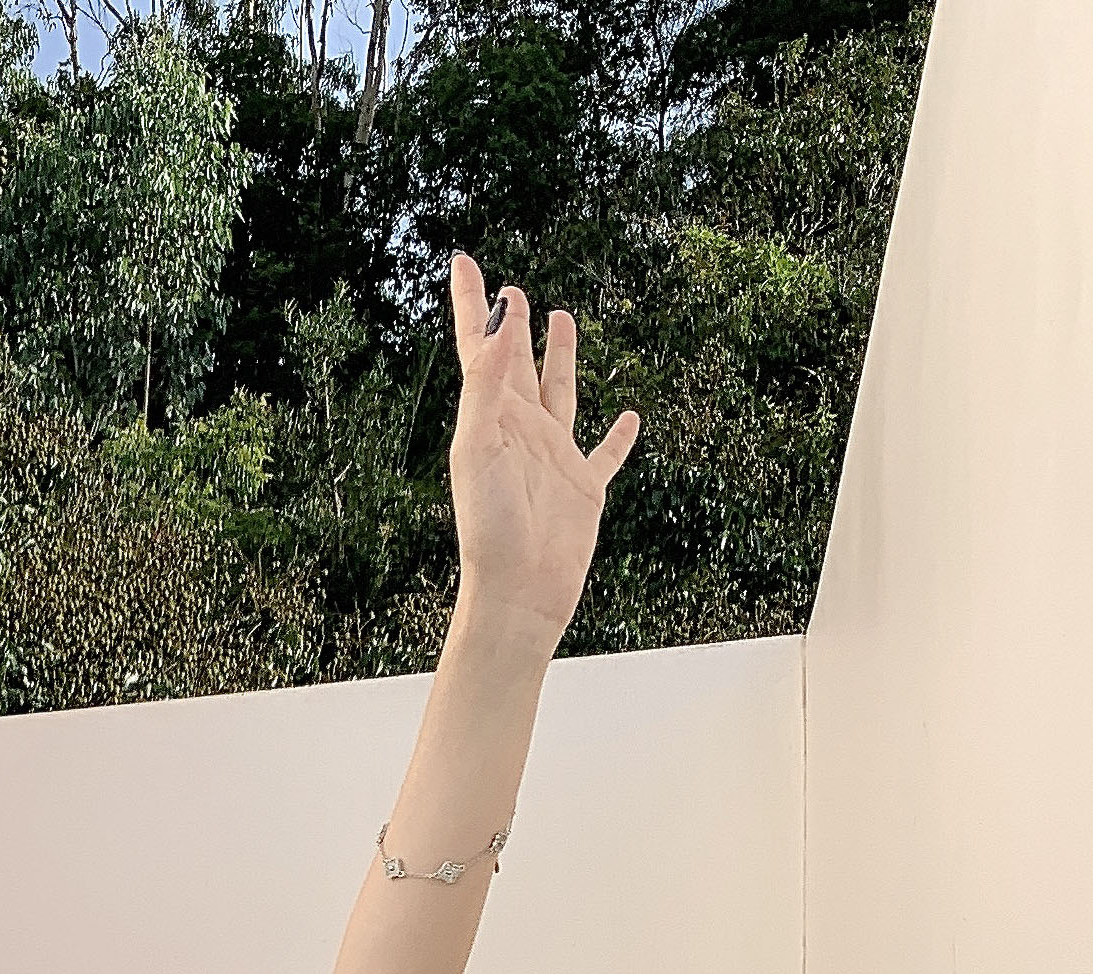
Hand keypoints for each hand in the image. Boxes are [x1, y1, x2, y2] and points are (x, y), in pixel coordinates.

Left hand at [443, 253, 637, 650]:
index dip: (471, 303)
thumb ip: (489, 381)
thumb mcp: (481, 445)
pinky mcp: (583, 488)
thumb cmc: (491, 527)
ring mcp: (552, 458)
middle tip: (511, 288)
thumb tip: (502, 314)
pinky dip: (618, 436)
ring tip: (563, 318)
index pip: (479, 347)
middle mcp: (519, 432)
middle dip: (511, 324)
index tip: (463, 261)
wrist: (518, 592)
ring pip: (559, 393)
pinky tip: (629, 417)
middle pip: (515, 363)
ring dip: (559, 357)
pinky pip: (604, 454)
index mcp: (489, 419)